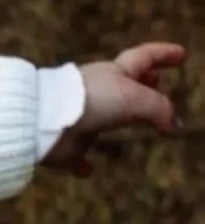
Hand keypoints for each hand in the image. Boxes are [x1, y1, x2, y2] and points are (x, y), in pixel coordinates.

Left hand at [43, 44, 184, 175]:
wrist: (44, 120)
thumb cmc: (91, 100)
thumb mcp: (136, 98)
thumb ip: (160, 109)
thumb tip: (174, 126)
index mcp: (113, 74)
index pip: (144, 58)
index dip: (163, 54)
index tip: (180, 54)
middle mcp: (95, 93)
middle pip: (124, 84)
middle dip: (143, 81)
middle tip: (157, 80)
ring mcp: (78, 117)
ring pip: (102, 115)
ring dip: (117, 116)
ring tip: (134, 121)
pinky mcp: (66, 145)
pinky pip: (76, 156)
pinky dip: (83, 163)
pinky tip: (88, 169)